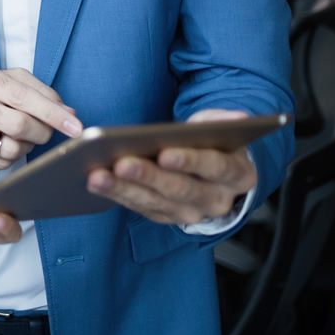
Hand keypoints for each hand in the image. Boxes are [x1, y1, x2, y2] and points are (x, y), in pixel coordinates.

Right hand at [0, 66, 81, 168]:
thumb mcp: (7, 78)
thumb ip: (40, 91)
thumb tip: (68, 113)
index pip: (24, 98)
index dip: (54, 114)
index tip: (76, 126)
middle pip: (20, 125)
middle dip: (43, 132)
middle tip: (45, 131)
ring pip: (12, 148)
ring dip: (27, 146)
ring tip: (21, 136)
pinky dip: (11, 157)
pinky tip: (5, 144)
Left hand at [87, 109, 257, 224]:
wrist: (217, 175)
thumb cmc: (215, 145)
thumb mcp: (222, 130)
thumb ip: (223, 121)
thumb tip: (237, 118)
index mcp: (237, 175)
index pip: (215, 167)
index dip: (190, 160)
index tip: (164, 154)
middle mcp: (217, 200)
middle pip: (181, 189)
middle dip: (148, 176)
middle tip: (121, 162)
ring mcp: (191, 213)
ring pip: (155, 202)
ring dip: (124, 188)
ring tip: (97, 175)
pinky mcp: (167, 216)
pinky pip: (140, 207)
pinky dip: (117, 195)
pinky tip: (96, 182)